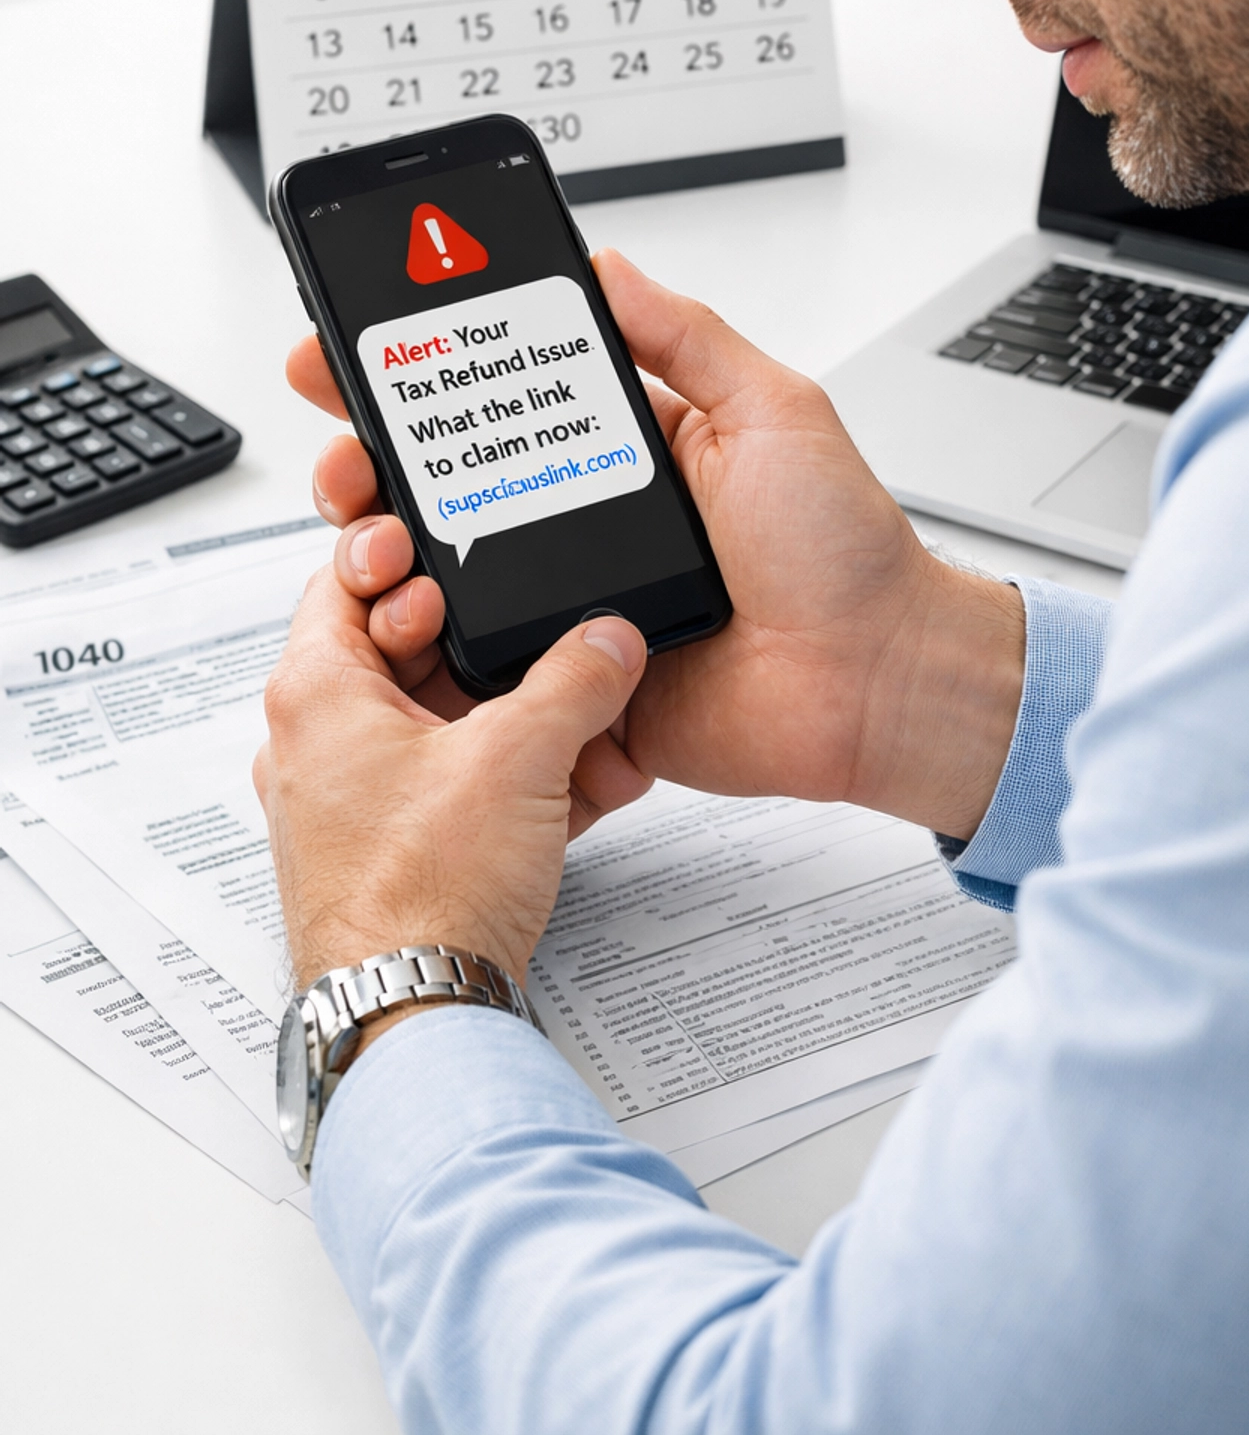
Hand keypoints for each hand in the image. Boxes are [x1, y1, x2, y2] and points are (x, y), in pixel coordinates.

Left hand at [254, 558, 650, 988]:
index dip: (405, 555)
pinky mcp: (390, 850)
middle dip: (484, 644)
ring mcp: (351, 801)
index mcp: (315, 694)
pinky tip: (577, 777)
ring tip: (575, 706)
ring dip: (510, 712)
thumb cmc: (420, 896)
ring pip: (436, 721)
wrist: (416, 1015)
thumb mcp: (518, 758)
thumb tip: (610, 640)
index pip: (345, 581)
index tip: (457, 556)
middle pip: (402, 651)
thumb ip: (576, 681)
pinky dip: (508, 771)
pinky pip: (451, 784)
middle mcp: (317, 744)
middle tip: (532, 631)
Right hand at [285, 252, 1023, 840]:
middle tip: (344, 440)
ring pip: (452, 574)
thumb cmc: (846, 553)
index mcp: (634, 449)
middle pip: (455, 484)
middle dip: (379, 456)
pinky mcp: (574, 680)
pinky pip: (487, 665)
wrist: (877, 684)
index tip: (362, 346)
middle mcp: (593, 521)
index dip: (433, 373)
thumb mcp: (774, 409)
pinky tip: (404, 615)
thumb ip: (687, 336)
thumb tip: (606, 264)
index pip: (510, 398)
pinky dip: (438, 646)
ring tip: (366, 523)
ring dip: (393, 546)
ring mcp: (577, 603)